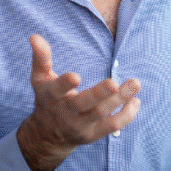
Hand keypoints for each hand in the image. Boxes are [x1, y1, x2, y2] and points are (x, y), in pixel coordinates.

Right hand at [17, 34, 141, 170]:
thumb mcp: (40, 79)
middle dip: (99, 93)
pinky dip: (126, 115)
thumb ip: (41, 58)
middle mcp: (66, 112)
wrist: (48, 135)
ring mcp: (80, 125)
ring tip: (135, 84)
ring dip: (120, 100)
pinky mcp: (93, 134)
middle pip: (83, 104)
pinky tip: (135, 101)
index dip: (65, 84)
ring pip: (101, 114)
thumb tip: (35, 36)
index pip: (57, 90)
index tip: (76, 76)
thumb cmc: (47, 99)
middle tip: (114, 82)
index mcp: (52, 96)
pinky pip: (112, 126)